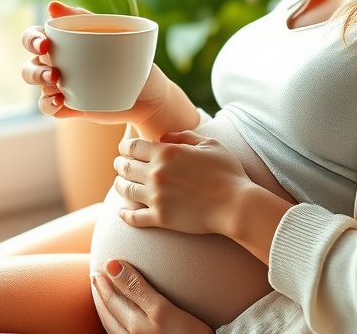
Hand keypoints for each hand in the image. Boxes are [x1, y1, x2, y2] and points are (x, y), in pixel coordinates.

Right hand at [20, 1, 172, 129]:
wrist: (151, 94)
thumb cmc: (130, 56)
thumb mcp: (113, 33)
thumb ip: (82, 18)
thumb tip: (52, 5)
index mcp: (62, 42)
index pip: (34, 37)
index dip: (32, 40)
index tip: (45, 45)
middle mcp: (56, 63)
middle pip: (30, 65)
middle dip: (35, 69)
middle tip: (53, 73)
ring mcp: (61, 86)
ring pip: (36, 85)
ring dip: (40, 84)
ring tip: (57, 84)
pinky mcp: (68, 106)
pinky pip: (47, 106)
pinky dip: (48, 105)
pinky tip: (60, 102)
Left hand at [92, 259, 212, 333]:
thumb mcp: (163, 310)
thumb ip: (137, 288)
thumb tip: (112, 264)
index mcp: (138, 320)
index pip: (117, 295)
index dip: (109, 277)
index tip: (105, 262)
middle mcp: (134, 333)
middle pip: (112, 309)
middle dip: (101, 291)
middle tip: (95, 275)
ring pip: (112, 323)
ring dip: (103, 307)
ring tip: (101, 294)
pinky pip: (118, 333)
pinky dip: (111, 322)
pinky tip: (117, 319)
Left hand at [112, 130, 251, 236]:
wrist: (236, 205)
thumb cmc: (227, 172)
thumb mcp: (209, 144)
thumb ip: (183, 137)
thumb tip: (163, 138)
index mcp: (166, 152)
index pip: (131, 147)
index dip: (125, 147)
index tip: (125, 150)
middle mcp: (156, 174)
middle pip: (124, 167)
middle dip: (119, 164)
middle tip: (120, 165)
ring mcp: (156, 197)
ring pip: (124, 190)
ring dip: (119, 185)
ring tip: (121, 184)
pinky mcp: (160, 219)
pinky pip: (133, 218)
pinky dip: (124, 215)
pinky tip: (122, 212)